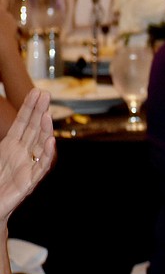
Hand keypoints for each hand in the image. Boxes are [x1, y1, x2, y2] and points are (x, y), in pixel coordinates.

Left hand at [0, 89, 54, 220]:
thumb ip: (2, 143)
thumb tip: (10, 126)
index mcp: (11, 146)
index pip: (23, 122)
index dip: (29, 107)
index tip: (37, 92)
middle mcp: (22, 154)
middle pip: (33, 129)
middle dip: (40, 112)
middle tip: (46, 95)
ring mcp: (28, 166)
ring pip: (40, 145)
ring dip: (45, 130)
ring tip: (47, 115)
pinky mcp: (29, 181)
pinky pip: (41, 166)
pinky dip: (47, 154)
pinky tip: (50, 142)